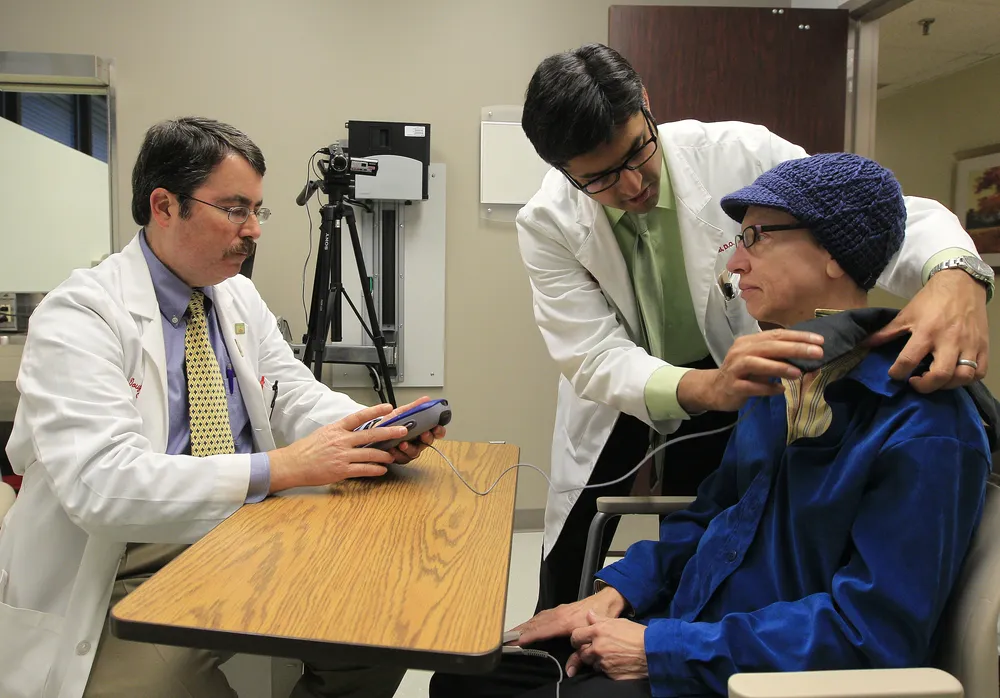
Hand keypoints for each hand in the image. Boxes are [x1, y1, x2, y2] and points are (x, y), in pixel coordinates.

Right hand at [267, 404, 407, 492]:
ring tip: (392, 455)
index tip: (389, 407)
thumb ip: (340, 431)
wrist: (292, 464)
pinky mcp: (341, 470)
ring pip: (370, 453)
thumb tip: (355, 429)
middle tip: (403, 430)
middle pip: (371, 434)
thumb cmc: (306, 449)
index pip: (359, 416)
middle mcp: (341, 440)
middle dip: (390, 432)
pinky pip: (363, 469)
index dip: (375, 411)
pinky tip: (382, 470)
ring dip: (384, 455)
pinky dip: (375, 470)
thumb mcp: (323, 433)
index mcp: (337, 428)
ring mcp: (342, 455)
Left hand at [378, 397, 446, 463]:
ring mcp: (410, 451)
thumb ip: (414, 407)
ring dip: (410, 448)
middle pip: (428, 442)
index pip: (436, 431)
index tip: (436, 427)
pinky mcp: (400, 458)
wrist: (374, 432)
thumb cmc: (389, 424)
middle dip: (427, 438)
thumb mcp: (401, 413)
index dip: (439, 430)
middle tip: (423, 434)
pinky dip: (397, 454)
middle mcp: (418, 441)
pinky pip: (402, 458)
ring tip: (403, 444)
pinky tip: (393, 449)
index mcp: (421, 429)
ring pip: (415, 452)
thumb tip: (426, 399)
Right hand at [509, 586, 626, 645]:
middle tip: (504, 639)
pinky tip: (525, 626)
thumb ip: (580, 655)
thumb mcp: (591, 638)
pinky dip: (530, 622)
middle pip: (534, 624)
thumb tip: (570, 670)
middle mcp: (557, 615)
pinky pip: (540, 616)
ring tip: (510, 634)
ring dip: (522, 626)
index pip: (540, 630)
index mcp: (564, 622)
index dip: (527, 636)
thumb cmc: (600, 617)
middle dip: (519, 631)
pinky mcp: (558, 610)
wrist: (606, 601)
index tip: (515, 642)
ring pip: (536, 619)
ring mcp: (557, 611)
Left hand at [566, 611, 647, 679]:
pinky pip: (602, 672)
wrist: (652, 651)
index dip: (576, 639)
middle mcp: (597, 647)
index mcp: (598, 632)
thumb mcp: (618, 622)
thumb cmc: (637, 634)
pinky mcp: (610, 674)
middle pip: (581, 652)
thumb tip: (589, 614)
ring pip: (591, 664)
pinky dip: (606, 668)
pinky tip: (615, 662)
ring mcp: (603, 662)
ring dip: (595, 660)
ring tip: (608, 655)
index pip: (575, 636)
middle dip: (585, 651)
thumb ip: (600, 619)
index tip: (579, 640)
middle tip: (595, 649)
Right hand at [677, 329, 824, 412]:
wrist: (715, 389)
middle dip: (794, 348)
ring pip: (757, 363)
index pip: (776, 335)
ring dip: (779, 367)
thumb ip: (780, 358)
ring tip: (798, 373)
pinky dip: (766, 388)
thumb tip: (809, 360)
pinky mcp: (732, 386)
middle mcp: (740, 351)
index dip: (798, 337)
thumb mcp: (760, 361)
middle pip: (769, 346)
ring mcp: (735, 369)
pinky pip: (751, 386)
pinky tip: (779, 390)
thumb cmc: (742, 373)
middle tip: (817, 353)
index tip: (820, 341)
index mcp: (749, 341)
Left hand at [867, 269, 988, 391]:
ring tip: (935, 379)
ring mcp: (969, 344)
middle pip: (940, 375)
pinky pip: (980, 372)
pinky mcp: (984, 345)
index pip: (908, 360)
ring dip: (947, 385)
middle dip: (924, 386)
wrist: (961, 283)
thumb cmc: (931, 300)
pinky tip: (955, 375)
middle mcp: (949, 340)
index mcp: (926, 332)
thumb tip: (864, 344)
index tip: (895, 375)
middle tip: (915, 382)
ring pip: (963, 376)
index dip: (897, 373)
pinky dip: (968, 379)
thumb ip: (886, 333)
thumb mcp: (906, 314)